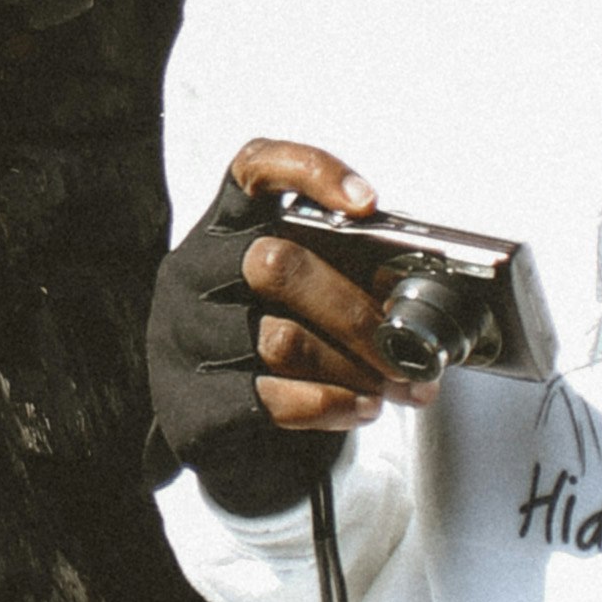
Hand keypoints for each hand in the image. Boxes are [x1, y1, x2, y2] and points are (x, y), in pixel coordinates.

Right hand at [144, 137, 436, 514]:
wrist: (227, 433)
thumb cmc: (278, 343)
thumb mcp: (299, 292)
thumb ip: (341, 272)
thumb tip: (417, 290)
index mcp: (224, 228)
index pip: (253, 168)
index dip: (309, 171)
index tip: (368, 203)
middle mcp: (194, 271)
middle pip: (276, 264)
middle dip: (355, 310)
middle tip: (403, 344)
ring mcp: (184, 336)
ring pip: (280, 340)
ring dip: (353, 367)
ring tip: (394, 385)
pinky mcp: (189, 401)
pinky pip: (269, 399)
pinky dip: (329, 405)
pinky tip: (359, 408)